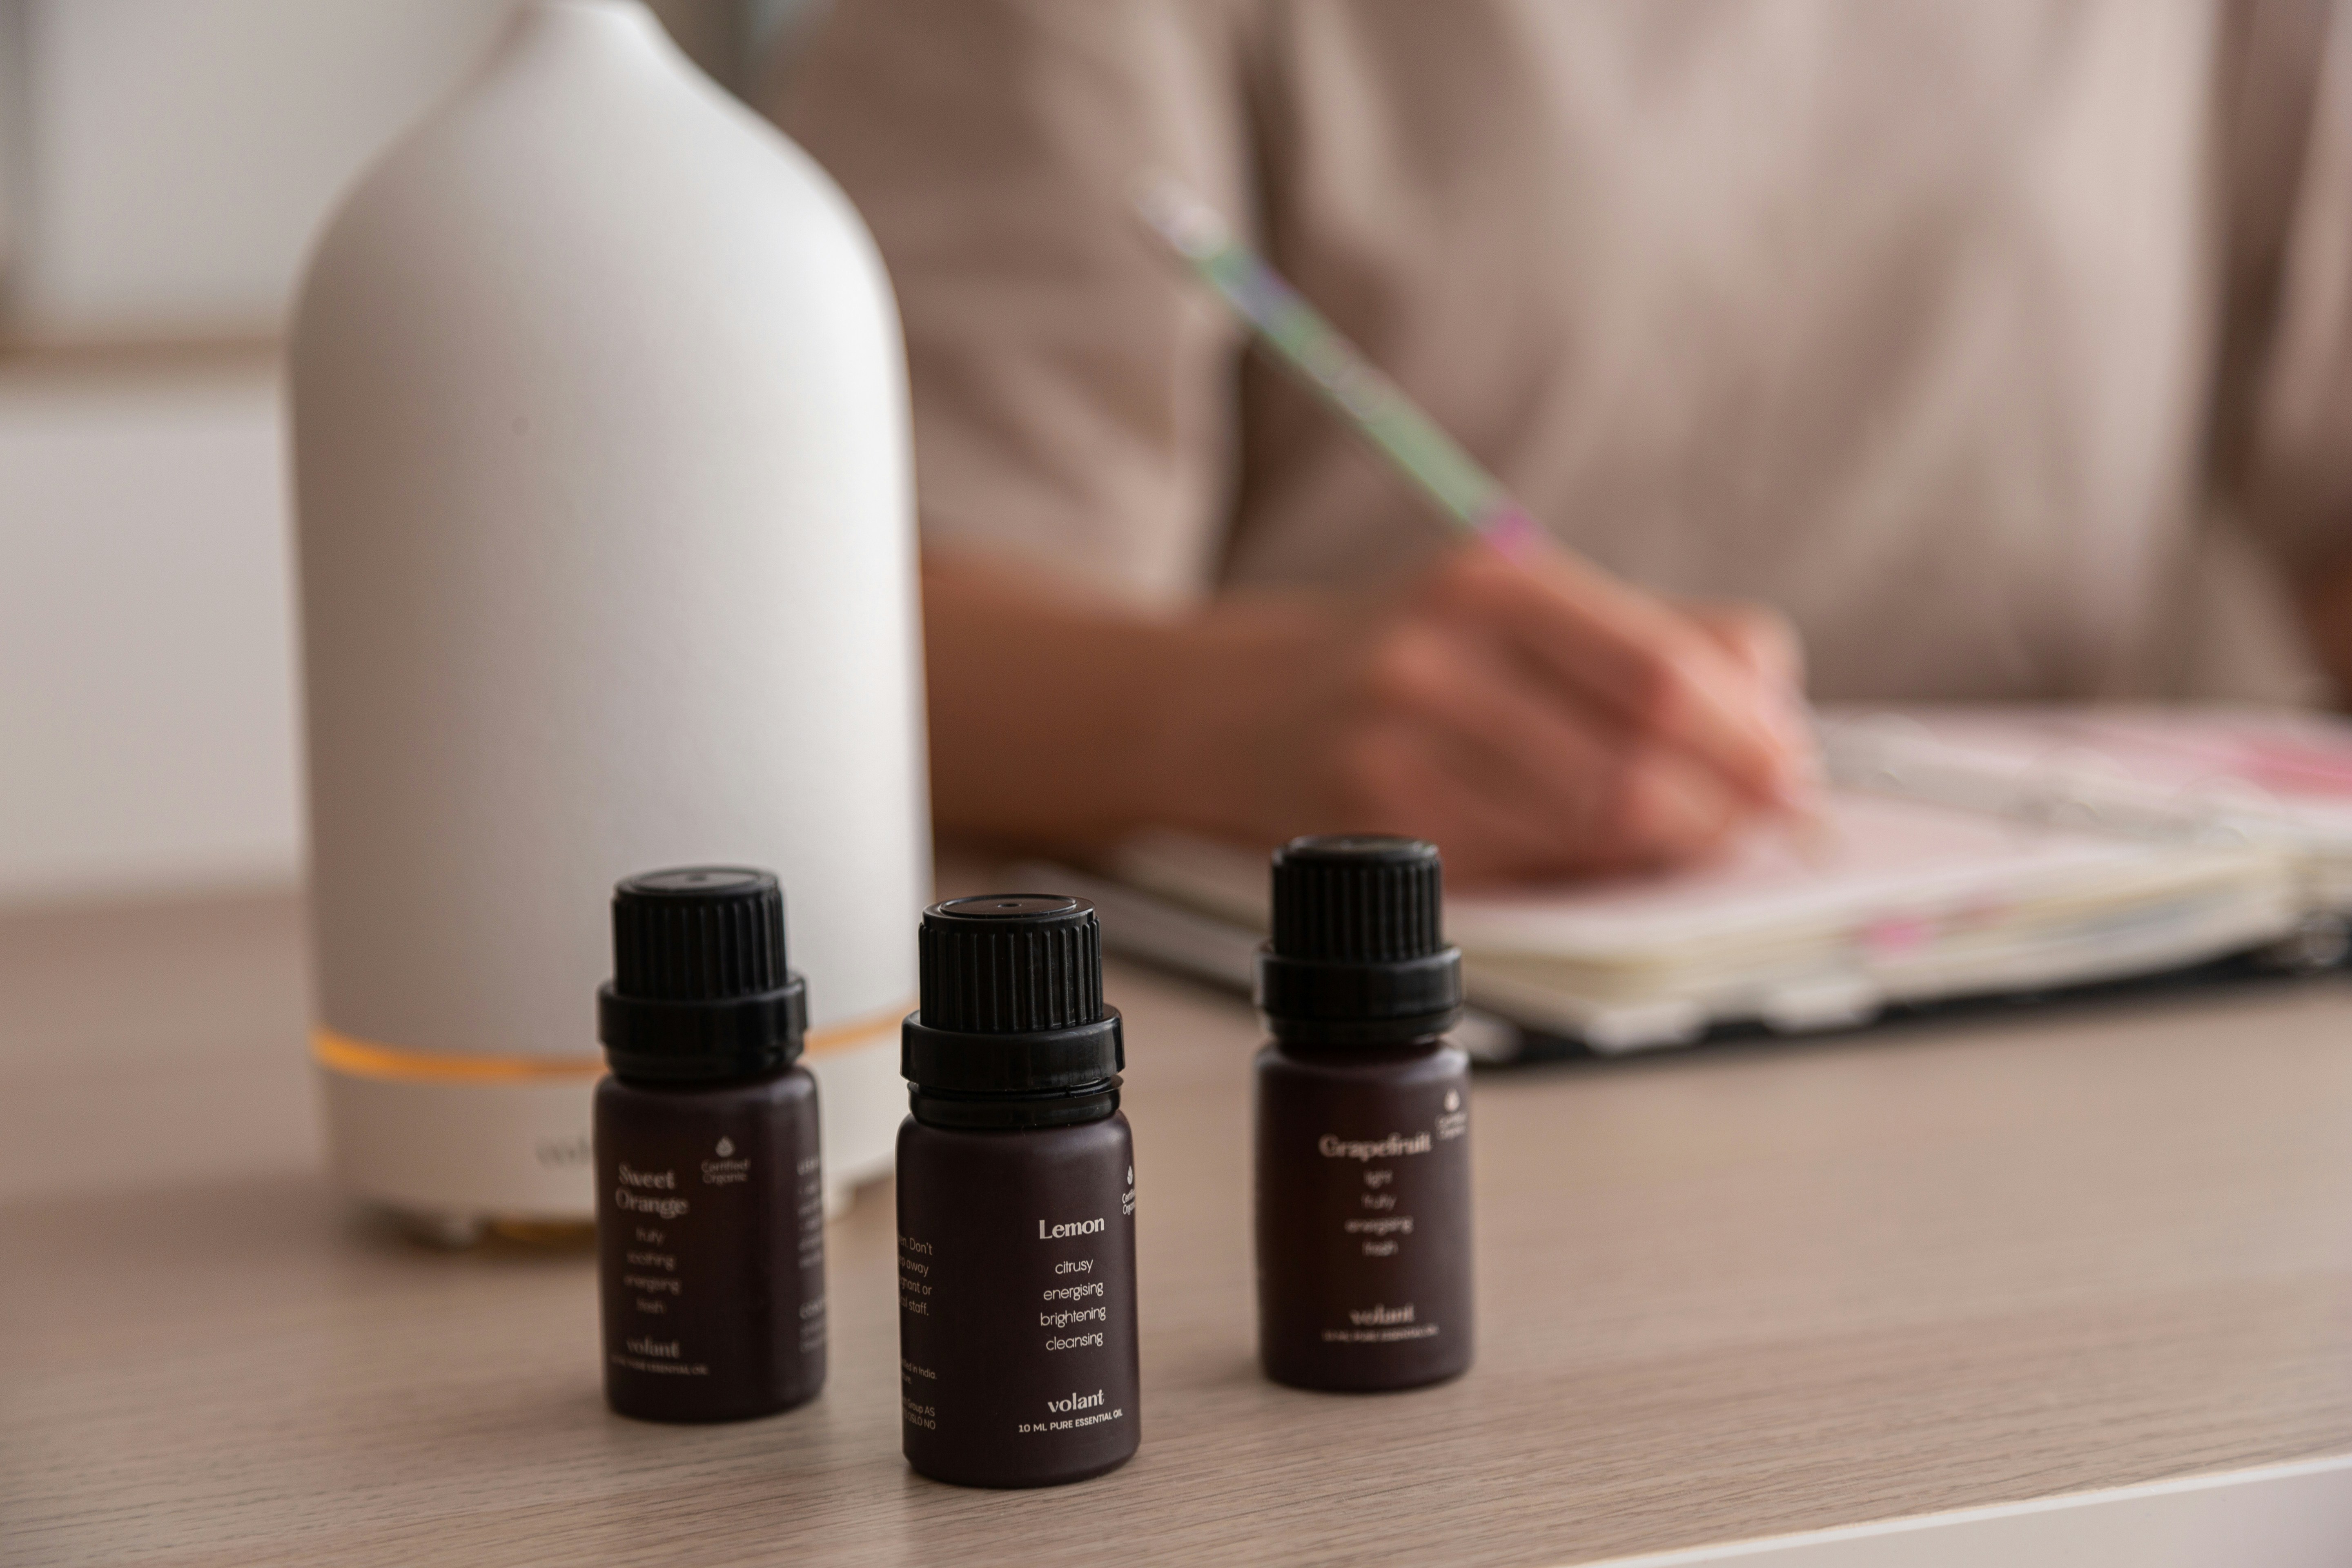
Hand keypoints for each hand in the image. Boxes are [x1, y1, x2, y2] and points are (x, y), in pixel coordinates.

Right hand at [1157, 542, 1815, 881]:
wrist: (1215, 708)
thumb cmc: (1393, 664)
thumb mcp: (1504, 607)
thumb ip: (1646, 637)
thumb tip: (1777, 715)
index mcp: (1490, 578)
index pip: (1662, 668)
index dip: (1751, 736)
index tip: (1800, 774)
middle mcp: (1437, 652)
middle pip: (1636, 755)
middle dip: (1727, 808)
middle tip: (1772, 831)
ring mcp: (1394, 745)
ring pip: (1589, 826)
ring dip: (1670, 849)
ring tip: (1697, 846)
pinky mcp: (1370, 828)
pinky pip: (1523, 871)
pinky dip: (1587, 875)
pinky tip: (1604, 864)